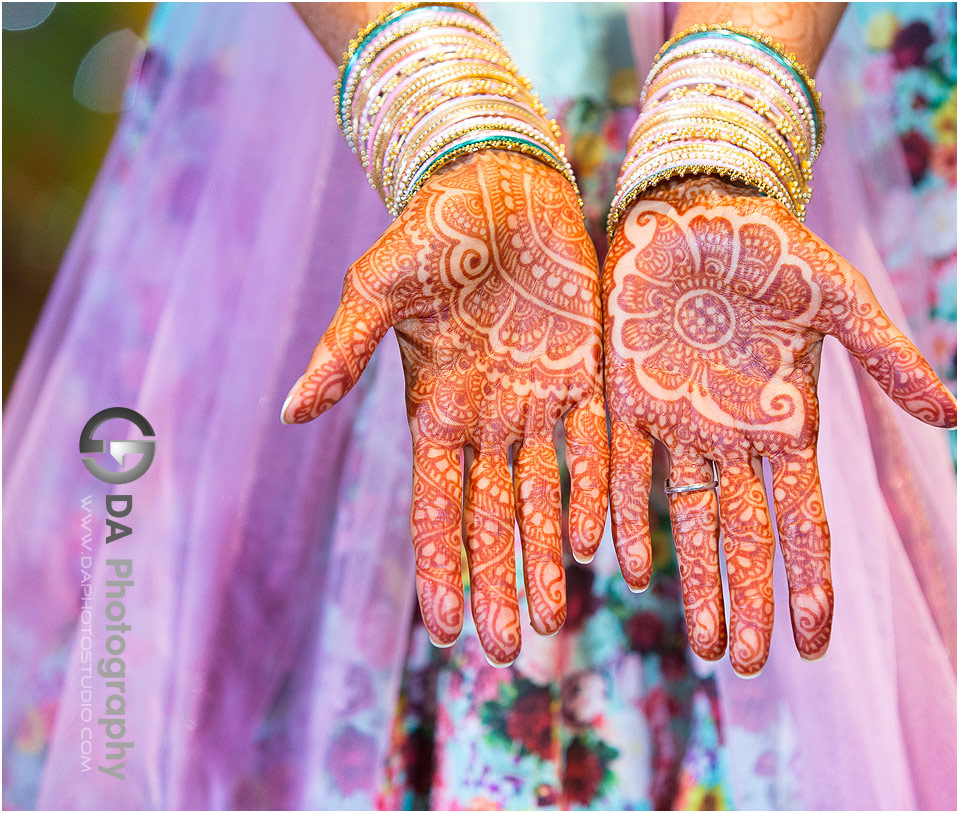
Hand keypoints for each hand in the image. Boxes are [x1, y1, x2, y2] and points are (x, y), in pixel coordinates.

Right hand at [281, 151, 608, 665]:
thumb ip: (343, 351)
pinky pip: (597, 447)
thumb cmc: (432, 230)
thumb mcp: (377, 288)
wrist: (501, 182)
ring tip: (557, 616)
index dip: (442, 568)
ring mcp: (540, 402)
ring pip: (547, 497)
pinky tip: (604, 542)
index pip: (437, 507)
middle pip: (495, 518)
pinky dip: (600, 493)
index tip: (447, 629)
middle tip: (514, 649)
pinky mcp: (588, 376)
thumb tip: (290, 413)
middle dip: (501, 582)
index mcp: (435, 409)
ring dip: (550, 555)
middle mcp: (490, 419)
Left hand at [603, 177, 956, 675]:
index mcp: (787, 423)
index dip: (810, 582)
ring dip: (695, 581)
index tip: (813, 645)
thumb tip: (952, 421)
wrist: (694, 202)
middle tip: (745, 665)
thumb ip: (884, 358)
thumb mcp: (837, 298)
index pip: (804, 521)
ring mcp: (678, 423)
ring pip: (686, 521)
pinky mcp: (625, 398)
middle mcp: (732, 437)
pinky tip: (622, 565)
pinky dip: (622, 515)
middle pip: (745, 538)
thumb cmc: (771, 244)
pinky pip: (623, 470)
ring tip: (701, 642)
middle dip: (748, 600)